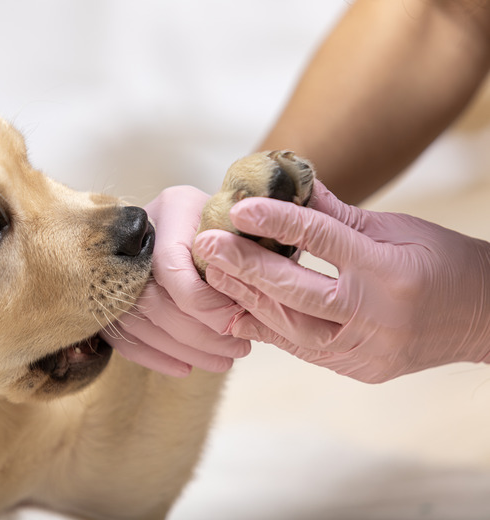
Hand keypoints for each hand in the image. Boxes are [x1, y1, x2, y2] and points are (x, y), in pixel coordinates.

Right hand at [103, 186, 250, 376]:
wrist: (215, 216)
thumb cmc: (240, 223)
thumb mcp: (249, 225)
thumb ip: (249, 252)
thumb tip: (254, 298)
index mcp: (173, 207)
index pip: (170, 264)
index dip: (202, 301)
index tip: (236, 320)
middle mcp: (138, 233)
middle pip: (152, 297)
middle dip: (197, 333)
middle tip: (237, 350)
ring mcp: (117, 262)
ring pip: (137, 320)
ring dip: (181, 349)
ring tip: (223, 362)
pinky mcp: (110, 292)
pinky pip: (122, 333)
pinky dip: (154, 355)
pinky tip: (185, 368)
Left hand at [193, 181, 489, 382]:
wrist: (486, 320)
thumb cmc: (443, 262)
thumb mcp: (397, 227)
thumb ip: (338, 213)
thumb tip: (290, 181)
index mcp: (390, 270)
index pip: (324, 240)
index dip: (279, 221)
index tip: (240, 206)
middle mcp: (376, 315)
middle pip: (297, 292)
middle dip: (246, 267)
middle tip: (206, 245)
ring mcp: (366, 349)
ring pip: (292, 328)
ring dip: (248, 300)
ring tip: (212, 275)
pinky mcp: (359, 368)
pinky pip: (302, 350)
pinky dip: (267, 330)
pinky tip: (235, 312)